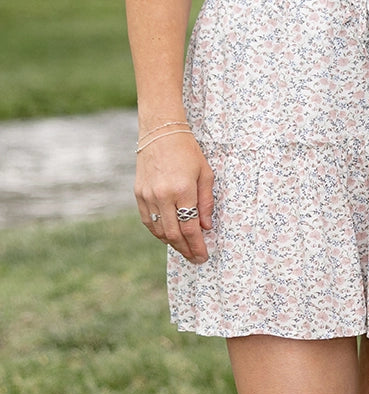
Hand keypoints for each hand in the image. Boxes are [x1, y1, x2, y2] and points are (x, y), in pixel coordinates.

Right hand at [135, 132, 214, 263]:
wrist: (161, 134)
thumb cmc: (188, 151)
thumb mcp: (205, 173)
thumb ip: (206, 202)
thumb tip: (206, 227)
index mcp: (183, 190)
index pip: (190, 227)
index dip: (197, 245)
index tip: (203, 255)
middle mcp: (163, 196)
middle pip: (174, 234)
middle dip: (186, 249)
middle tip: (196, 259)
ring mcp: (148, 197)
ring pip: (159, 231)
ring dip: (172, 244)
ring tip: (185, 249)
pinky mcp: (138, 195)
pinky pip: (149, 222)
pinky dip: (159, 232)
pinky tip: (169, 236)